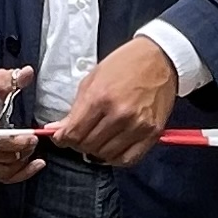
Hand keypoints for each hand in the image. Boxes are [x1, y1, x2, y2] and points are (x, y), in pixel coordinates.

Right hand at [0, 67, 38, 182]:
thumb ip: (11, 79)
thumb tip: (26, 73)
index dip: (17, 141)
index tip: (32, 137)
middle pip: (1, 155)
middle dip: (22, 150)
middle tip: (35, 141)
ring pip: (2, 169)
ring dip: (22, 163)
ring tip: (33, 151)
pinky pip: (1, 175)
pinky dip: (18, 174)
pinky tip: (32, 166)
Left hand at [54, 37, 176, 166]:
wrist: (159, 58)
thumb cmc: (125, 64)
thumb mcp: (92, 80)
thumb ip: (75, 109)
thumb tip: (58, 129)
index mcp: (101, 98)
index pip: (73, 133)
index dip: (63, 139)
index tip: (61, 137)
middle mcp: (120, 114)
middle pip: (88, 146)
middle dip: (78, 144)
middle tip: (80, 136)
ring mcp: (138, 126)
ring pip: (106, 155)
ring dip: (96, 151)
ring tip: (96, 139)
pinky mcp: (152, 133)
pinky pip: (128, 159)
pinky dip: (116, 158)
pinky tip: (112, 148)